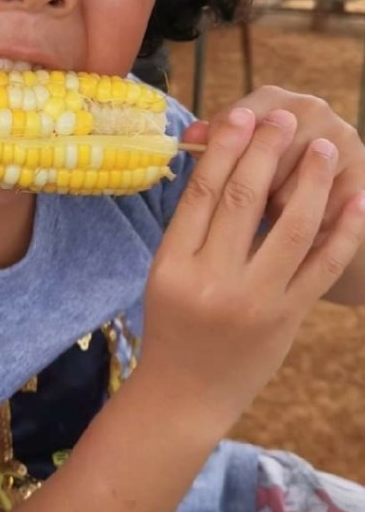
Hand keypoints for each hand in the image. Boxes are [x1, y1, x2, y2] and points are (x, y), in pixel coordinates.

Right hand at [143, 107, 364, 427]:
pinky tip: (354, 200)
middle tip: (283, 118)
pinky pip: (321, 266)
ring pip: (291, 227)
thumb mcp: (166, 274)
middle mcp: (212, 281)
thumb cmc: (173, 326)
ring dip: (312, 180)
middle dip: (267, 150)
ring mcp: (254, 301)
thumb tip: (226, 163)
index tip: (242, 116)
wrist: (186, 395)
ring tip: (322, 148)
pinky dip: (343, 230)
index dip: (225, 148)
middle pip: (244, 198)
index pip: (203, 192)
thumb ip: (192, 227)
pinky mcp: (286, 319)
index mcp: (174, 264)